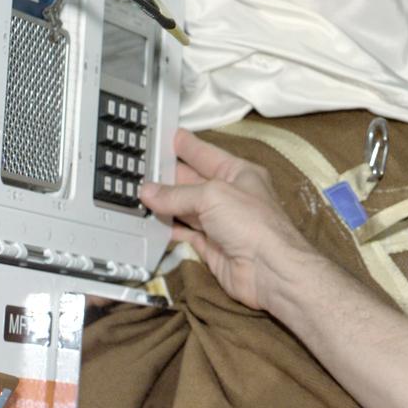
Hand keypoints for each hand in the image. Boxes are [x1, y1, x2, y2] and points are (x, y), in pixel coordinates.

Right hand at [140, 128, 316, 311]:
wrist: (269, 270)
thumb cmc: (254, 224)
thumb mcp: (213, 196)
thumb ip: (178, 194)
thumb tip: (149, 191)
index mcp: (240, 174)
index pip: (208, 154)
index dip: (188, 146)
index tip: (170, 136)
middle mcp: (231, 196)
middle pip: (193, 181)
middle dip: (169, 175)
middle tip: (142, 167)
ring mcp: (221, 222)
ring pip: (186, 208)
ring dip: (165, 203)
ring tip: (138, 193)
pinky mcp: (212, 246)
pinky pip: (185, 233)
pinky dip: (168, 228)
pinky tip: (152, 222)